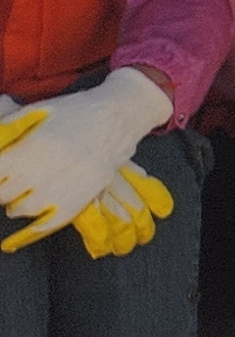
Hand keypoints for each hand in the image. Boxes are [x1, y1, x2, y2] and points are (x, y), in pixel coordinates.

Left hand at [0, 69, 168, 252]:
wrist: (121, 115)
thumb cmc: (77, 111)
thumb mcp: (38, 110)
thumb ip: (10, 127)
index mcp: (33, 146)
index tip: (3, 167)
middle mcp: (47, 170)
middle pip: (4, 193)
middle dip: (3, 185)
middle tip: (10, 178)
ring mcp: (65, 187)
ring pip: (23, 208)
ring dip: (17, 202)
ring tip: (22, 191)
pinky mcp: (82, 197)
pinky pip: (51, 222)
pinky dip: (36, 225)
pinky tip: (30, 217)